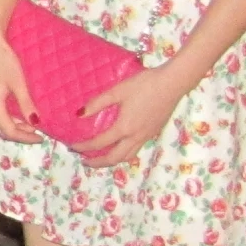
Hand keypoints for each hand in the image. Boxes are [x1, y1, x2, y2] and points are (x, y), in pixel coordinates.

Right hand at [0, 27, 40, 142]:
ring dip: (12, 126)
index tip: (41, 137)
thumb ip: (26, 104)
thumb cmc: (4, 60)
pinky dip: (5, 118)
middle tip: (36, 133)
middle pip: (0, 130)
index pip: (9, 131)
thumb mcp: (18, 82)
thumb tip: (36, 122)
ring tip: (29, 123)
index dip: (25, 137)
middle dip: (19, 134)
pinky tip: (15, 113)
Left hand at [71, 64, 188, 166]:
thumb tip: (79, 114)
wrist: (173, 83)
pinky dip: (125, 153)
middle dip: (98, 162)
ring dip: (113, 160)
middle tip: (85, 161)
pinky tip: (120, 145)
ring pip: (128, 156)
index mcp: (125, 127)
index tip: (73, 147)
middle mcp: (136, 136)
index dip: (84, 147)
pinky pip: (137, 149)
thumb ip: (97, 103)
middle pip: (115, 158)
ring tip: (101, 158)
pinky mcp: (154, 132)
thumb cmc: (144, 84)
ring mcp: (147, 136)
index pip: (100, 143)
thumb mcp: (117, 91)